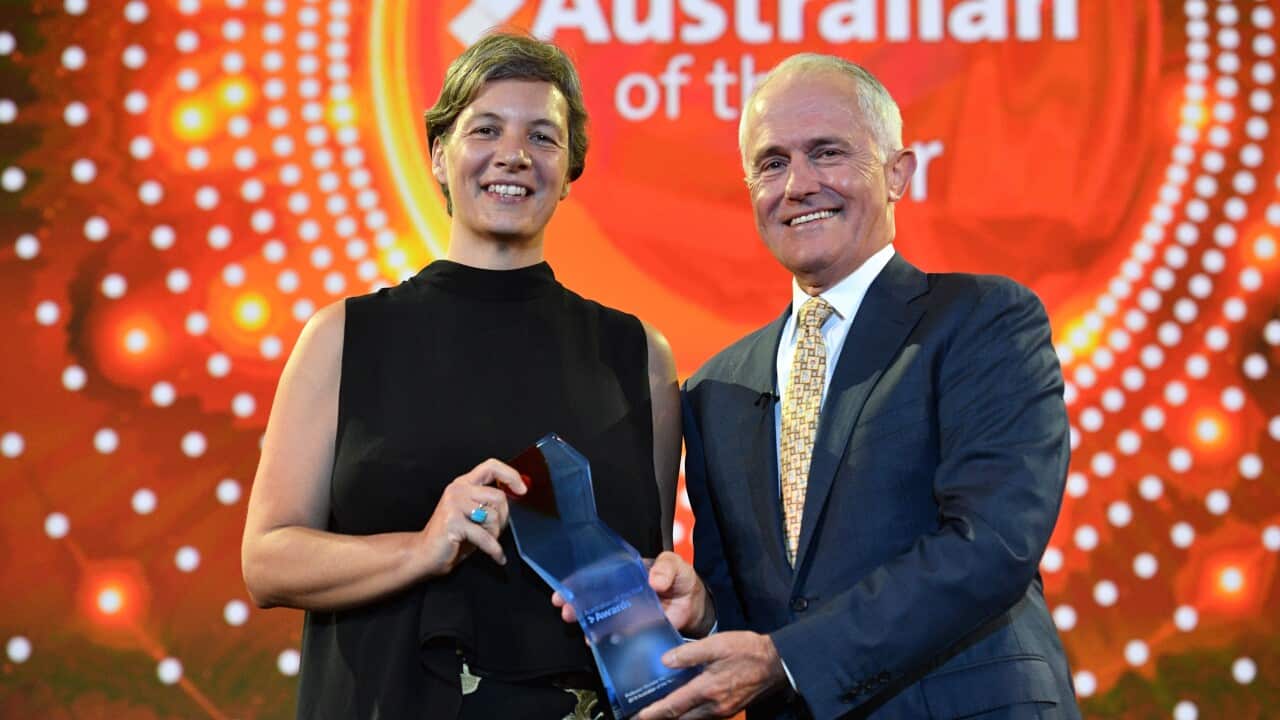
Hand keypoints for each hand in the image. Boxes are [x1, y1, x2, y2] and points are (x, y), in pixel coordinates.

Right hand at [418, 458, 526, 576]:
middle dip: (503, 519)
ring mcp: (453, 504)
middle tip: (495, 531)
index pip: (491, 467)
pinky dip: (494, 550)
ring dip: (495, 535)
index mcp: (464, 484)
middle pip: (498, 497)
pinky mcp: (453, 522)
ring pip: (494, 516)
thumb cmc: (453, 536)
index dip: (510, 475)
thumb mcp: (474, 514)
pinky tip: (497, 557)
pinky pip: (485, 536)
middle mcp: (458, 489)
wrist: (425, 554)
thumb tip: (517, 496)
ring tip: (486, 541)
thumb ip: (490, 503)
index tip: (522, 490)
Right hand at [551, 552, 712, 635]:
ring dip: (587, 623)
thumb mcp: (676, 566)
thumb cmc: (681, 579)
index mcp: (627, 573)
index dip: (580, 581)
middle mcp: (622, 592)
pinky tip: (596, 642)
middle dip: (577, 604)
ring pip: (601, 617)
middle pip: (594, 597)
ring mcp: (626, 612)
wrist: (695, 605)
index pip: (599, 574)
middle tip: (566, 611)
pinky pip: (616, 635)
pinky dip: (605, 639)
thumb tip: (654, 581)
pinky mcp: (634, 630)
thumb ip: (666, 569)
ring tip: (579, 628)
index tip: (565, 588)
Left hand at [636, 631, 786, 718]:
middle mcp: (713, 706)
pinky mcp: (729, 709)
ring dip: (676, 716)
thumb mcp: (716, 645)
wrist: (777, 663)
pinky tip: (685, 704)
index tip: (638, 715)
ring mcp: (722, 711)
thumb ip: (689, 652)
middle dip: (661, 717)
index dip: (654, 712)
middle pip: (680, 718)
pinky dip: (690, 713)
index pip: (673, 706)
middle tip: (643, 714)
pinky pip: (703, 716)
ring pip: (692, 719)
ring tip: (660, 710)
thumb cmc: (747, 651)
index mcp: (707, 690)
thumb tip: (665, 661)